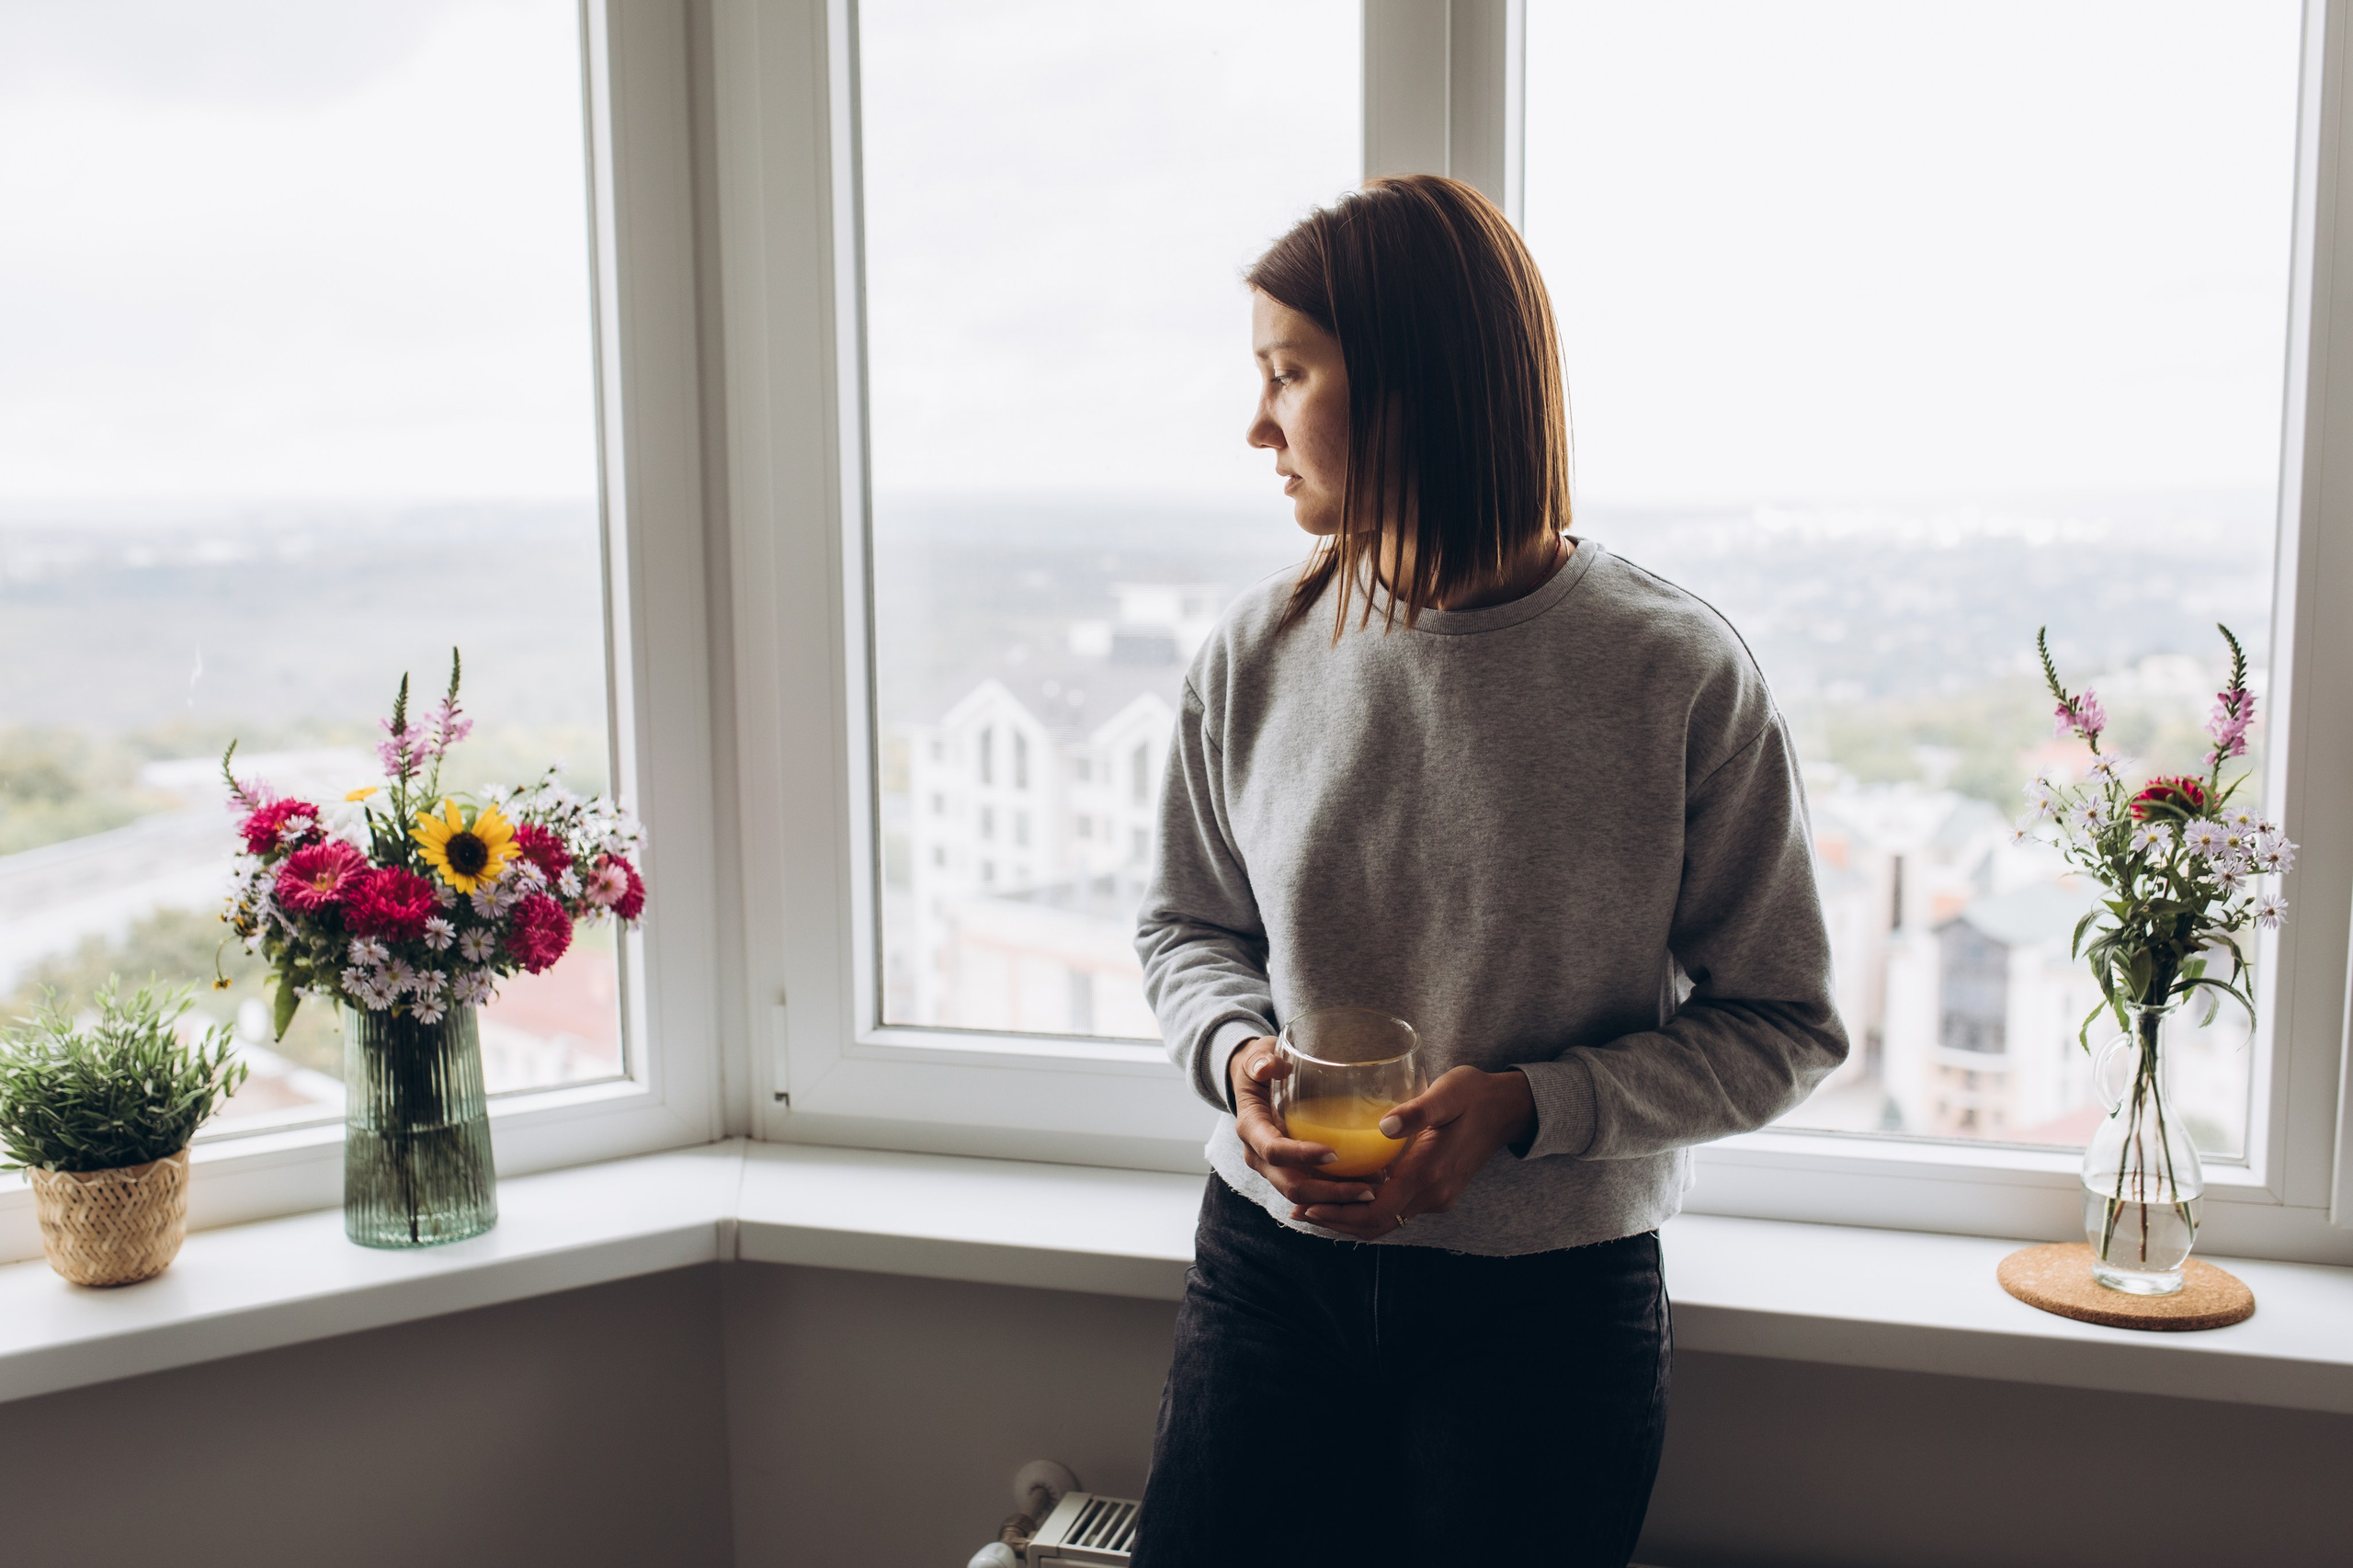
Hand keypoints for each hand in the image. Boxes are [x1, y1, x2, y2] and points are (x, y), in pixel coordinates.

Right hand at [1228, 1037, 1388, 1213]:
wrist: (1254, 1084)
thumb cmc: (1261, 1067)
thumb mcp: (1258, 1056)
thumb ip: (1261, 1060)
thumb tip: (1268, 1067)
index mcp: (1251, 1129)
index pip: (1274, 1151)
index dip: (1302, 1156)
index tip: (1334, 1154)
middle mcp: (1259, 1156)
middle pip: (1291, 1186)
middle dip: (1328, 1193)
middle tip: (1367, 1190)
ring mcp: (1274, 1169)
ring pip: (1305, 1196)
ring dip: (1338, 1199)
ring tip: (1374, 1192)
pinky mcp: (1290, 1171)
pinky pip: (1313, 1191)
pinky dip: (1337, 1194)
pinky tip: (1368, 1186)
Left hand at [1293, 1066, 1535, 1240]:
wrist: (1507, 1109)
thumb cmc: (1474, 1094)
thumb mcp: (1448, 1093)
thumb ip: (1418, 1111)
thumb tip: (1385, 1127)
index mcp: (1430, 1172)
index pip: (1379, 1210)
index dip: (1341, 1213)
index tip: (1309, 1205)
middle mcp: (1434, 1194)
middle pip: (1377, 1224)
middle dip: (1337, 1221)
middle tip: (1299, 1210)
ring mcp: (1437, 1197)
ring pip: (1386, 1222)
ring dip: (1350, 1219)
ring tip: (1313, 1207)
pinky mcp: (1437, 1192)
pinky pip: (1397, 1210)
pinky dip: (1368, 1209)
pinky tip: (1346, 1195)